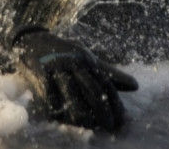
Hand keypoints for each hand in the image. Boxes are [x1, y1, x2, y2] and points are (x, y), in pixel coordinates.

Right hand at [12, 26, 137, 131]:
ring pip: (72, 95)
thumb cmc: (66, 53)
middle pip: (92, 90)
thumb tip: (135, 86)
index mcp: (88, 60)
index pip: (106, 83)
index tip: (122, 120)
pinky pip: (50, 94)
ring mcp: (57, 67)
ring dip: (81, 113)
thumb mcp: (87, 59)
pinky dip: (56, 108)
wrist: (33, 41)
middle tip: (109, 126)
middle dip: (102, 110)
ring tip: (88, 126)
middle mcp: (75, 62)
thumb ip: (109, 73)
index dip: (115, 103)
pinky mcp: (41, 72)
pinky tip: (62, 119)